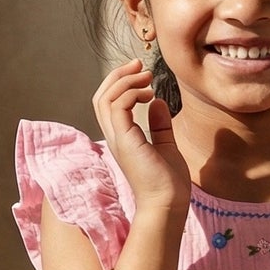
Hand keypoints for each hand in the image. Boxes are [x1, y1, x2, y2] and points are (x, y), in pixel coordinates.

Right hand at [92, 58, 191, 208]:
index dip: (121, 83)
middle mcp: (115, 137)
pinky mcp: (125, 140)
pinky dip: (130, 93)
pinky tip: (149, 94)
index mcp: (122, 138)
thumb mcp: (166, 146)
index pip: (108, 103)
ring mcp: (117, 139)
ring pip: (105, 98)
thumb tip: (157, 102)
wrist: (168, 204)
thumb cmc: (168, 183)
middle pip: (101, 97)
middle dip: (118, 75)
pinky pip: (117, 106)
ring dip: (125, 81)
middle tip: (140, 65)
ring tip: (147, 76)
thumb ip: (160, 125)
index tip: (142, 73)